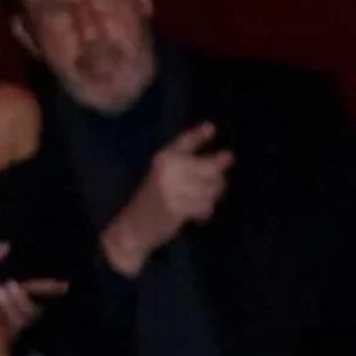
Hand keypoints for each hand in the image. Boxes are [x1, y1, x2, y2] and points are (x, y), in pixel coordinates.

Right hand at [101, 122, 233, 274]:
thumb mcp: (163, 175)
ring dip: (212, 198)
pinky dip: (205, 212)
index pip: (185, 141)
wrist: (133, 227)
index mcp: (163, 158)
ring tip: (203, 203)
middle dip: (219, 179)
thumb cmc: (151, 201)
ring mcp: (173, 188)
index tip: (211, 128)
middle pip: (209, 166)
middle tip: (218, 186)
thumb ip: (187, 163)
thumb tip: (222, 154)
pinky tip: (198, 216)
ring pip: (210, 188)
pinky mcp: (178, 208)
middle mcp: (168, 169)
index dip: (199, 134)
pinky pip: (205, 206)